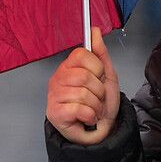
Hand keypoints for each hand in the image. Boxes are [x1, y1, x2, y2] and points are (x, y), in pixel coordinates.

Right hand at [46, 28, 120, 144]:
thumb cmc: (101, 104)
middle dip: (99, 90)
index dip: (97, 67)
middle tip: (96, 97)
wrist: (100, 130)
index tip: (98, 77)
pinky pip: (79, 108)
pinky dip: (89, 115)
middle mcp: (58, 79)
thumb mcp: (106, 75)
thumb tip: (94, 30)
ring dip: (96, 105)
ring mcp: (54, 96)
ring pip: (84, 93)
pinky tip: (86, 117)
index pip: (81, 54)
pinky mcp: (55, 113)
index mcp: (69, 67)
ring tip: (92, 109)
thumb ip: (100, 53)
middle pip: (85, 75)